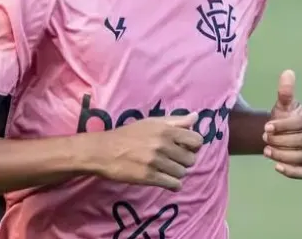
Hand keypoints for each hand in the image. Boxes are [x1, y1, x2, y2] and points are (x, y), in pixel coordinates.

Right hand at [86, 113, 202, 190]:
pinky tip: (166, 180)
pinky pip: (173, 184)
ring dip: (177, 173)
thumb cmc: (129, 135)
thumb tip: (196, 117)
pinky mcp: (149, 177)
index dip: (194, 146)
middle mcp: (163, 145)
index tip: (185, 148)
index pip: (197, 141)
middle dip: (184, 161)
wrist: (104, 151)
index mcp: (166, 130)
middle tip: (174, 160)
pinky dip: (173, 184)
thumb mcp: (152, 122)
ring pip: (182, 173)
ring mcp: (156, 162)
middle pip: (191, 159)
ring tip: (167, 169)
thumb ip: (176, 120)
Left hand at [262, 70, 301, 178]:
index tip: (266, 127)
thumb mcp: (283, 105)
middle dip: (281, 141)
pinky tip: (277, 166)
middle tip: (264, 139)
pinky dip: (292, 171)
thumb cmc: (284, 117)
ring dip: (282, 155)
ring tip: (266, 151)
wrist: (282, 135)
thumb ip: (285, 91)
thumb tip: (287, 73)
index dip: (283, 126)